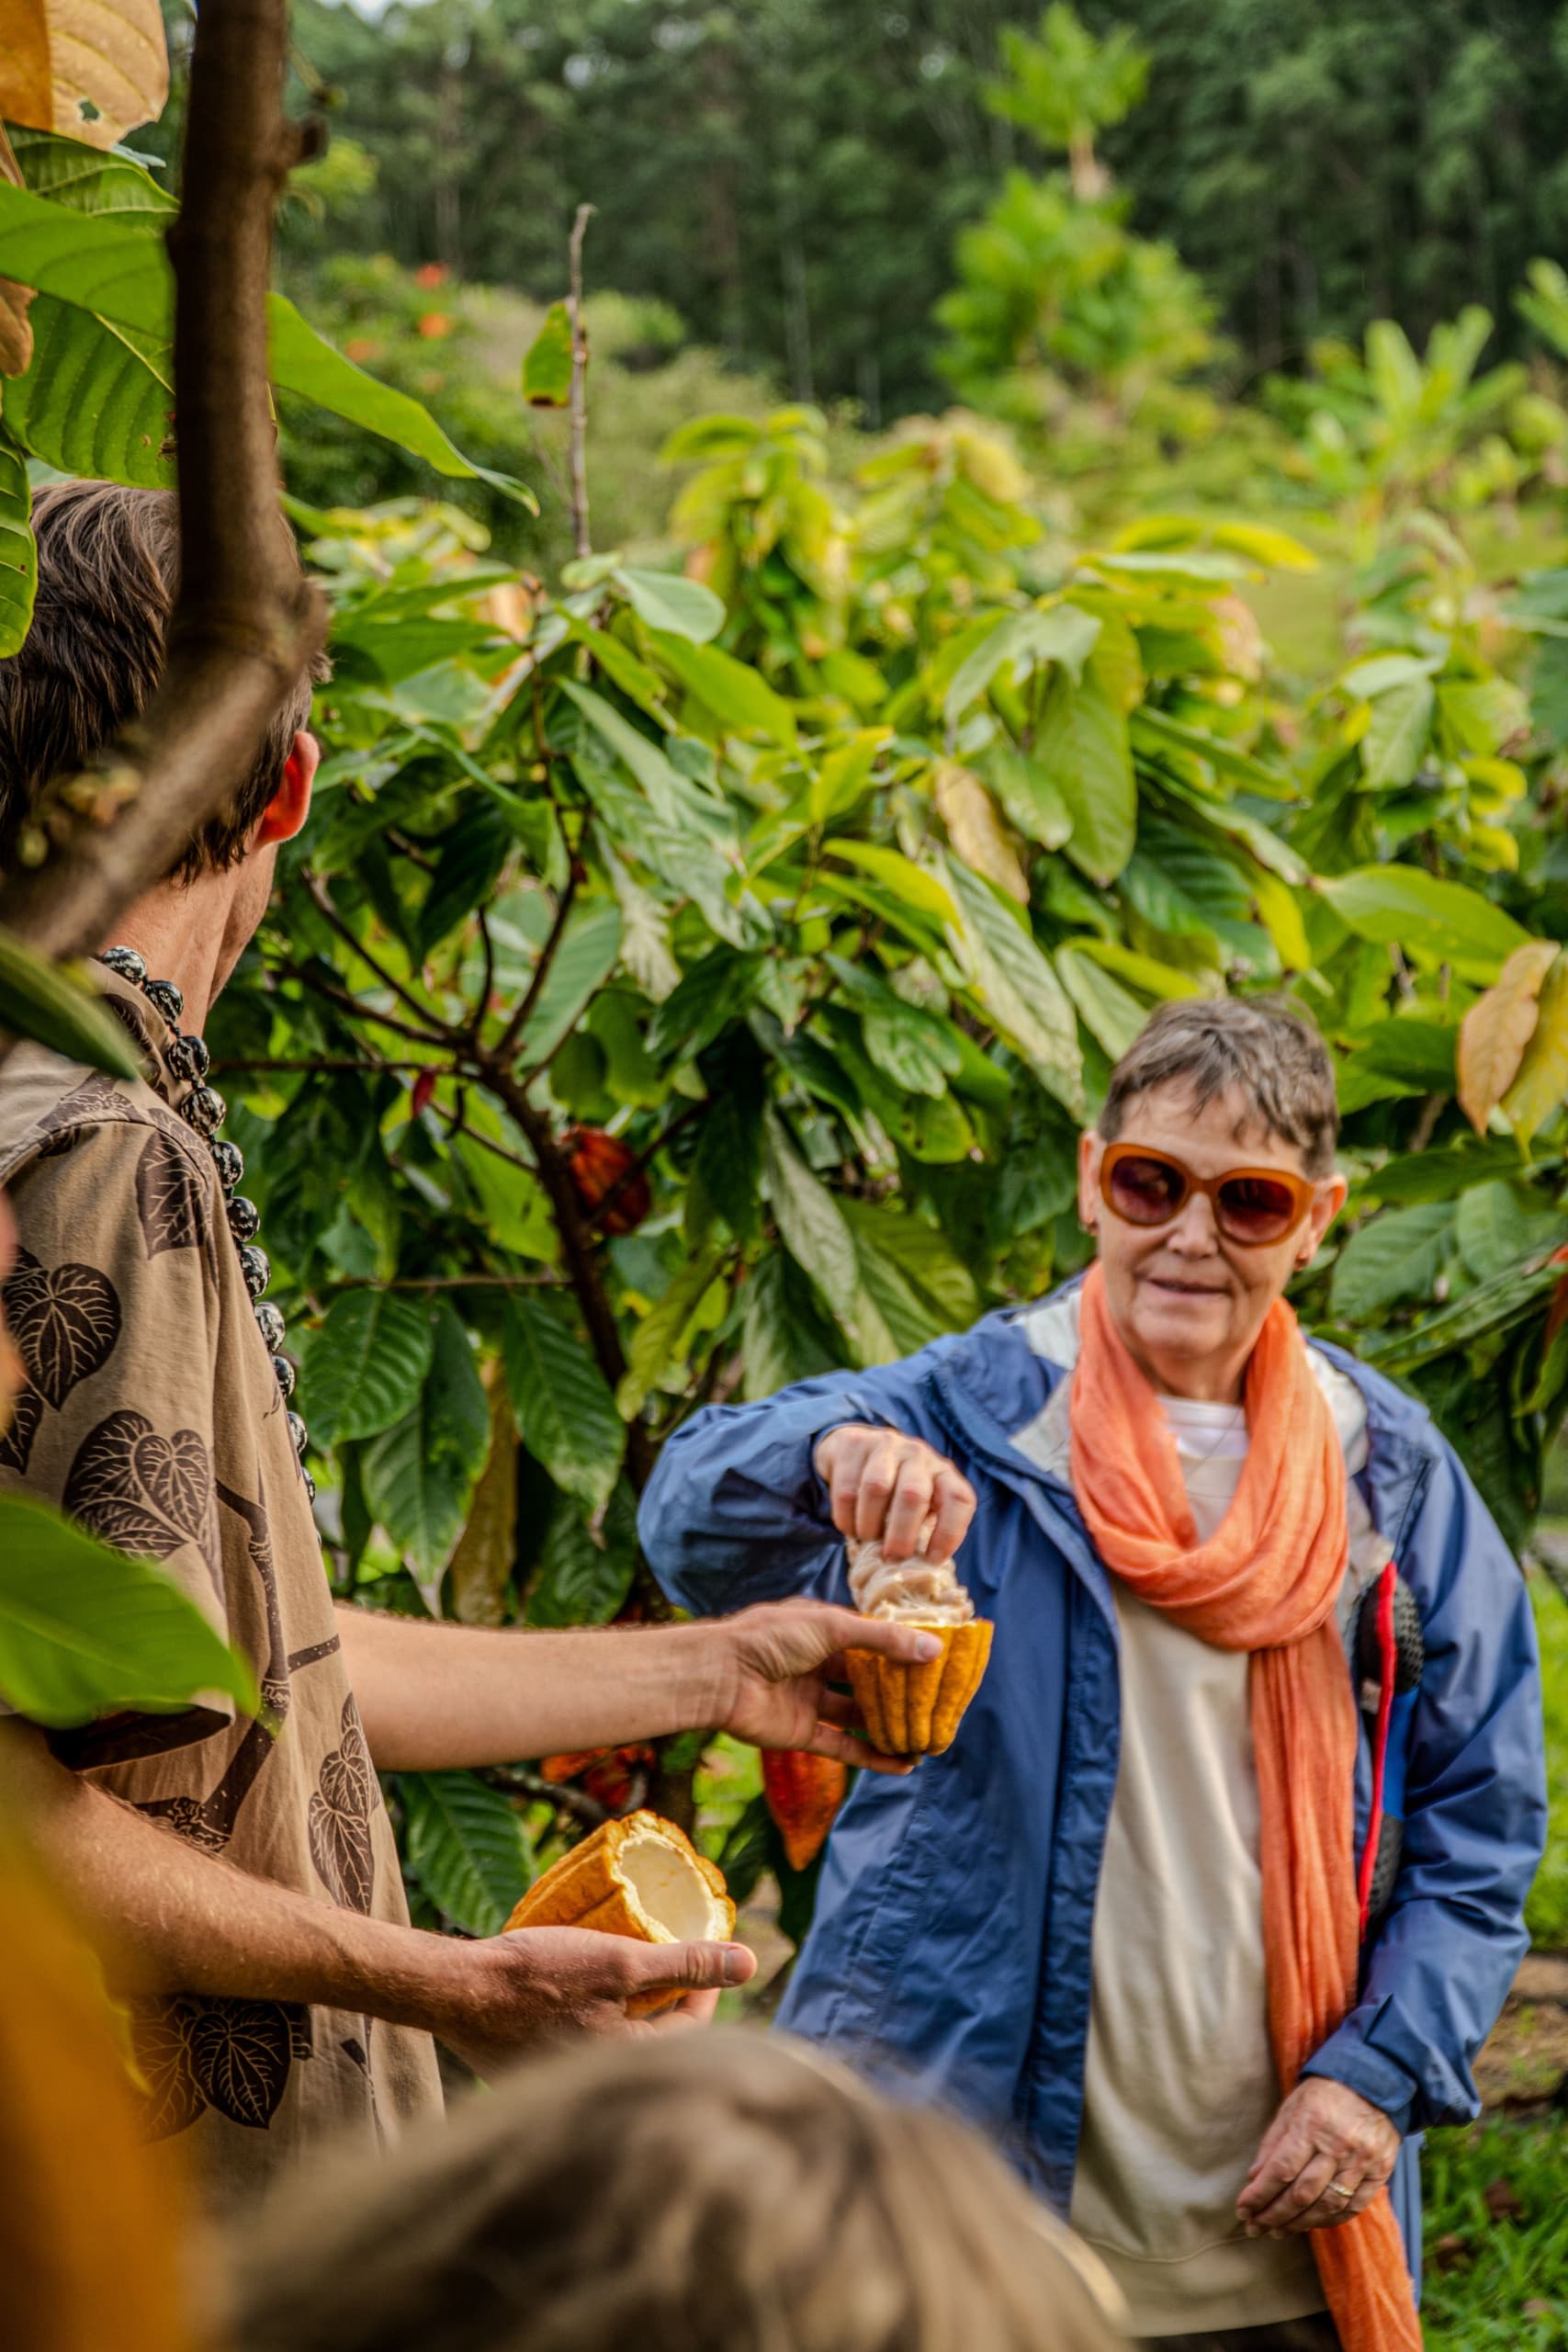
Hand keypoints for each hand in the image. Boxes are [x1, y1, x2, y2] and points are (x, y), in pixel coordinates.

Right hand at [420, 1924, 754, 2077]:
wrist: (457, 1990)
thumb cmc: (539, 1976)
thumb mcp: (620, 1961)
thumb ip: (685, 1965)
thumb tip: (750, 1963)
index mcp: (629, 2065)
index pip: (692, 2030)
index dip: (706, 1983)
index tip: (710, 1946)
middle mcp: (600, 2082)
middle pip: (656, 2037)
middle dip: (670, 1994)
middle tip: (674, 1953)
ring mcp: (566, 2080)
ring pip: (620, 2039)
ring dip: (633, 2004)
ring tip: (634, 1962)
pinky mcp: (537, 2070)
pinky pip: (584, 2041)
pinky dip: (596, 2013)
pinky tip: (587, 1985)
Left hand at [710, 1597, 943, 1772]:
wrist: (720, 1675)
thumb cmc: (771, 1637)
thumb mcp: (832, 1628)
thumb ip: (882, 1641)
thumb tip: (934, 1648)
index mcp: (821, 1631)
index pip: (870, 1640)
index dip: (900, 1649)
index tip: (937, 1660)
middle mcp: (816, 1664)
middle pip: (865, 1680)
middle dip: (898, 1690)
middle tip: (937, 1701)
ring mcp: (808, 1699)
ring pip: (857, 1715)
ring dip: (889, 1726)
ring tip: (926, 1735)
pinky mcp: (801, 1732)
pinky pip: (843, 1746)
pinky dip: (873, 1757)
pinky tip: (904, 1764)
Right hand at [813, 1423, 975, 1562]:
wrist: (857, 1449)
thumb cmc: (894, 1490)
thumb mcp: (918, 1507)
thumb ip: (922, 1533)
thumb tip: (919, 1576)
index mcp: (943, 1474)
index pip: (959, 1499)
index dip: (950, 1532)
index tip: (933, 1559)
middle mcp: (919, 1455)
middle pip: (913, 1494)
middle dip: (901, 1534)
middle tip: (891, 1557)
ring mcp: (886, 1445)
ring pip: (876, 1488)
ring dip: (869, 1524)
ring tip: (867, 1540)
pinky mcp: (854, 1444)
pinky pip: (847, 1487)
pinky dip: (846, 1517)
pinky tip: (849, 1527)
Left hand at [1237, 2079, 1399, 2235]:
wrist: (1375, 2080)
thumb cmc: (1324, 2093)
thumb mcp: (1292, 2107)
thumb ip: (1273, 2144)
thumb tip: (1255, 2179)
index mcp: (1311, 2124)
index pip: (1281, 2170)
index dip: (1260, 2195)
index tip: (1242, 2209)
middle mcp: (1338, 2146)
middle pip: (1302, 2194)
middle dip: (1274, 2215)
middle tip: (1255, 2228)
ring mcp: (1362, 2162)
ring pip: (1327, 2206)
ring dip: (1299, 2224)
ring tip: (1278, 2230)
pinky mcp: (1380, 2172)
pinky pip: (1353, 2207)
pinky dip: (1330, 2220)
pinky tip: (1311, 2224)